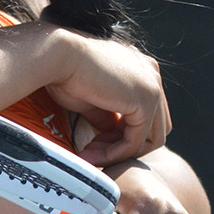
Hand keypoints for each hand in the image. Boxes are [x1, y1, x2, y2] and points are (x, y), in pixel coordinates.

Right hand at [42, 31, 170, 163]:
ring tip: (90, 156)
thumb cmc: (65, 71)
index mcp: (141, 69)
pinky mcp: (146, 101)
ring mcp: (153, 87)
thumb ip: (106, 116)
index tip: (91, 144)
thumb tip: (111, 133)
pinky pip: (136, 141)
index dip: (119, 135)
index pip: (144, 114)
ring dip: (119, 153)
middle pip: (154, 128)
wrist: (59, 56)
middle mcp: (152, 75)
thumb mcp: (91, 99)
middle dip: (124, 146)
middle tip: (92, 152)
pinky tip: (93, 155)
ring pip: (150, 139)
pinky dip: (115, 153)